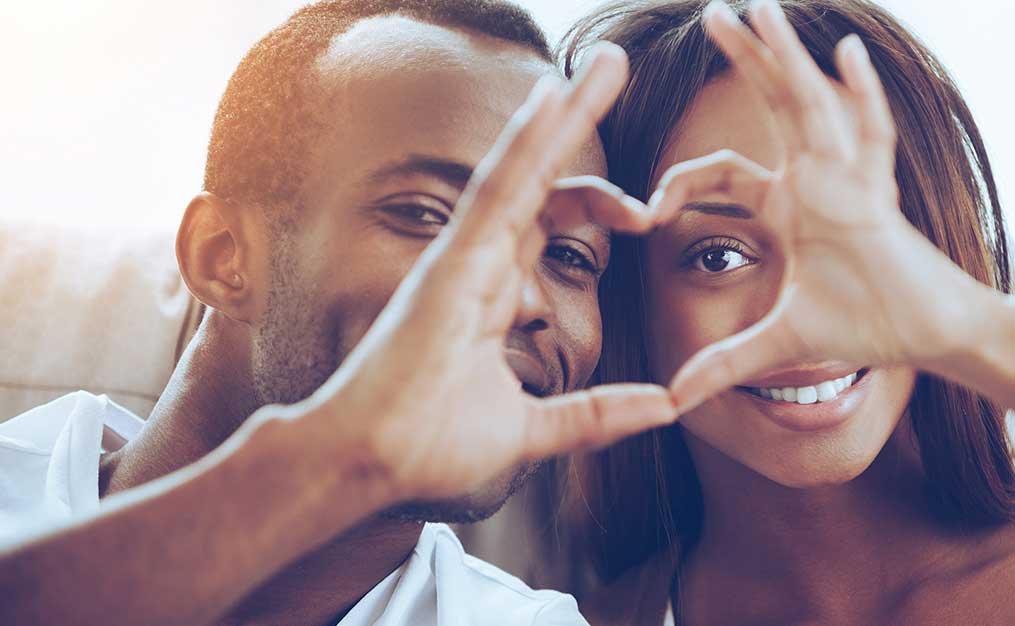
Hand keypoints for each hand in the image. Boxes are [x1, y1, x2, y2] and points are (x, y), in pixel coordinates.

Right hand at [292, 44, 675, 502]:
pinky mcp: (450, 264)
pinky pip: (494, 192)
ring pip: (520, 169)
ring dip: (563, 113)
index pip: (548, 221)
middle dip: (578, 125)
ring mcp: (463, 258)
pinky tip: (554, 95)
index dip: (598, 202)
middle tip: (615, 68)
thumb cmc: (428, 447)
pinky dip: (524, 143)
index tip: (647, 216)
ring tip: (605, 63)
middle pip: (540, 178)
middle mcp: (478, 263)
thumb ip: (596, 416)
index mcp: (493, 293)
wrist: (369, 466)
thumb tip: (665, 406)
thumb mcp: (533, 431)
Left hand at [656, 0, 985, 412]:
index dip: (681, 184)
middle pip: (774, 106)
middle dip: (747, 59)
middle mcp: (815, 179)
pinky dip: (861, 98)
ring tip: (762, 10)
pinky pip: (871, 138)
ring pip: (811, 106)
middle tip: (715, 12)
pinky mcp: (878, 197)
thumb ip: (726, 364)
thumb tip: (673, 400)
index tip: (649, 210)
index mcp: (787, 204)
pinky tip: (847, 53)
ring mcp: (849, 180)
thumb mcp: (779, 343)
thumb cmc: (867, 325)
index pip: (721, 173)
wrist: (929, 335)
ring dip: (787, 58)